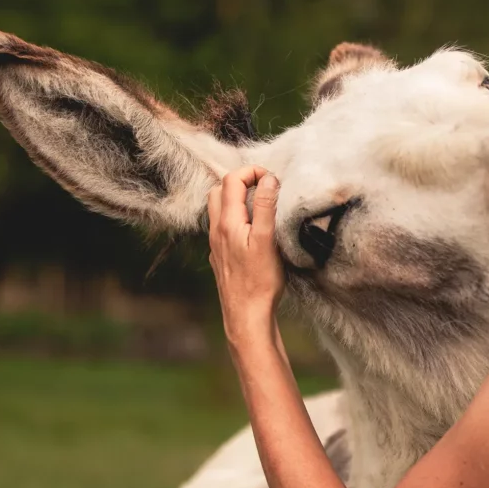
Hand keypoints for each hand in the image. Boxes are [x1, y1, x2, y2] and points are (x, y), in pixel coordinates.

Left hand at [207, 166, 284, 346]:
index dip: (252, 171)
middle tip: (264, 187)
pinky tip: (250, 230)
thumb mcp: (267, 240)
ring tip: (258, 204)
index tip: (272, 179)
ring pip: (217, 209)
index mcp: (228, 222)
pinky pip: (221, 227)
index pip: (232, 180)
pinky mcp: (220, 256)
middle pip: (219, 190)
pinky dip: (234, 217)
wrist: (246, 315)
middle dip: (241, 181)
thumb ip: (265, 207)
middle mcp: (217, 230)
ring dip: (235, 198)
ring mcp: (216, 244)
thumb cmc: (259, 280)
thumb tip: (268, 179)